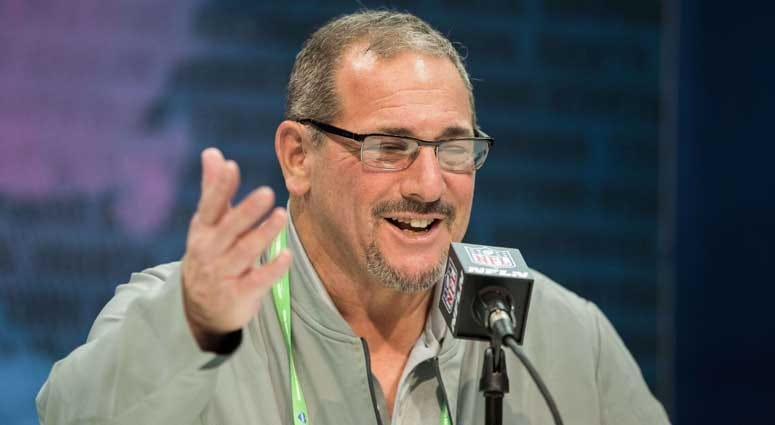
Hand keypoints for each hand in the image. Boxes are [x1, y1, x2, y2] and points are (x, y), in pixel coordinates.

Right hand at [182, 148, 290, 350]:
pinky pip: (257, 281)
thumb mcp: (207, 224)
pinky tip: (287, 255)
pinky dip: (272, 269)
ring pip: (244, 253)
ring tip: (282, 216)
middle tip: (267, 192)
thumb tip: (212, 152)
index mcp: (203, 230)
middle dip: (246, 211)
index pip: (210, 206)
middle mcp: (209, 251)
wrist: (199, 309)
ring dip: (263, 234)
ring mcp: (222, 274)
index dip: (219, 187)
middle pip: (229, 228)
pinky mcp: (238, 295)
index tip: (231, 166)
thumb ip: (213, 189)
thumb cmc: (209, 255)